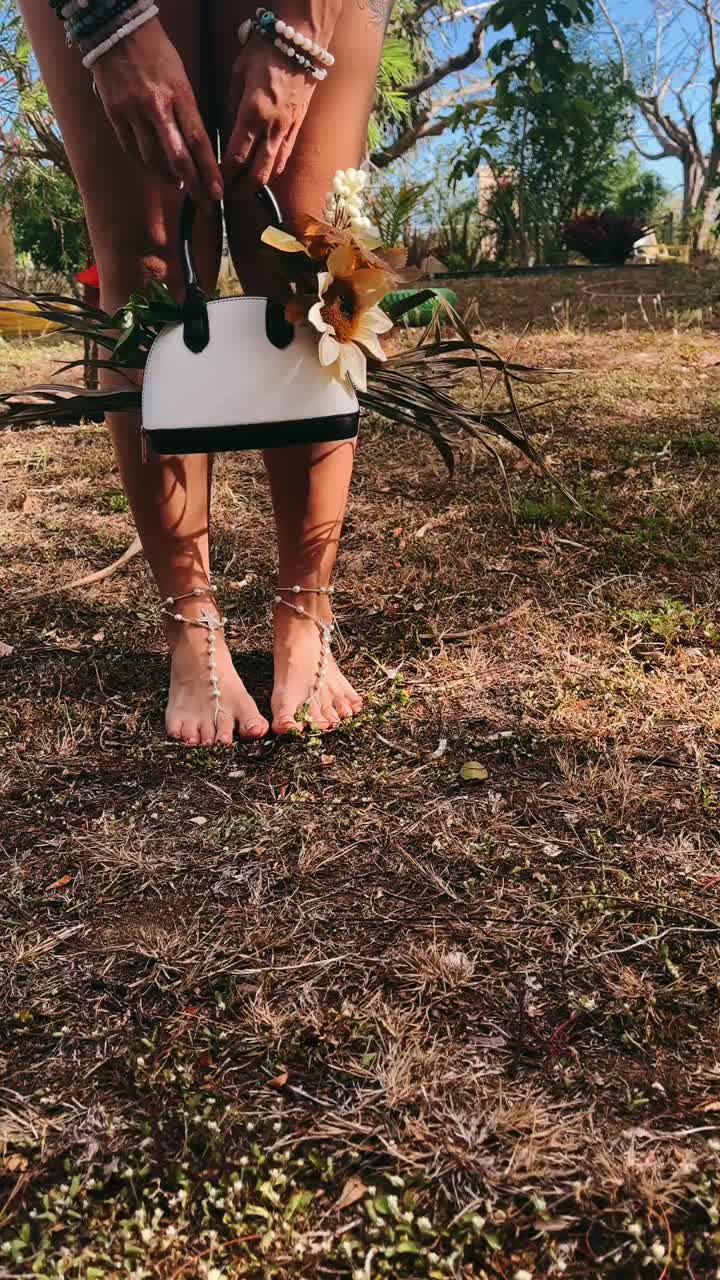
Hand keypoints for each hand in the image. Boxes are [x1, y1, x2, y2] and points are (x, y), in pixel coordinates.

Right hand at [92, 17, 222, 207]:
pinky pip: (131, 149)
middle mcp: (157, 106)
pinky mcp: (114, 113)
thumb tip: (196, 149)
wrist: (117, 29)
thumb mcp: (182, 78)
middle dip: (193, 186)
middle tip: (204, 204)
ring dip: (168, 177)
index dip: (209, 172)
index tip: (217, 193)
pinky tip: (154, 169)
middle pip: (178, 158)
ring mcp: (133, 111)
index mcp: (180, 95)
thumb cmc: (156, 53)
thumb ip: (188, 113)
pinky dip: (144, 163)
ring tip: (178, 185)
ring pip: (153, 159)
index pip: (199, 142)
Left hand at [222, 43, 317, 188]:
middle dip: (240, 190)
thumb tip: (226, 134)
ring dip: (256, 185)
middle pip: (256, 174)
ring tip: (241, 189)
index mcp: (254, 113)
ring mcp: (287, 131)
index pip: (237, 156)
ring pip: (272, 172)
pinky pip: (283, 159)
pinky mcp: (297, 130)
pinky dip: (271, 171)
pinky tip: (260, 174)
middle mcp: (272, 128)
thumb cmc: (265, 53)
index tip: (214, 181)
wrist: (300, 45)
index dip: (224, 175)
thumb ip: (230, 108)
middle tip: (226, 195)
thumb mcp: (237, 75)